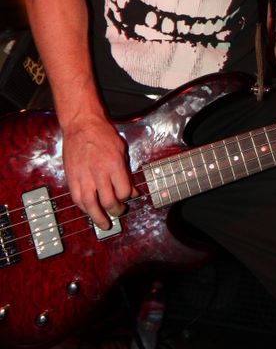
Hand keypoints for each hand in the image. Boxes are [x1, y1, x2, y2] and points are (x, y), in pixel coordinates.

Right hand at [61, 113, 135, 229]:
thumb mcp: (121, 148)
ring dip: (98, 217)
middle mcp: (99, 173)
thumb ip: (125, 170)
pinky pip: (77, 198)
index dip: (129, 196)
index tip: (131, 196)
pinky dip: (84, 208)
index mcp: (114, 165)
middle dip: (116, 210)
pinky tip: (89, 211)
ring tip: (104, 224)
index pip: (124, 191)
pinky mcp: (72, 177)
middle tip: (119, 211)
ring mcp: (83, 176)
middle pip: (109, 201)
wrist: (81, 124)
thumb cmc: (102, 133)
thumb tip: (131, 188)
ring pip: (91, 205)